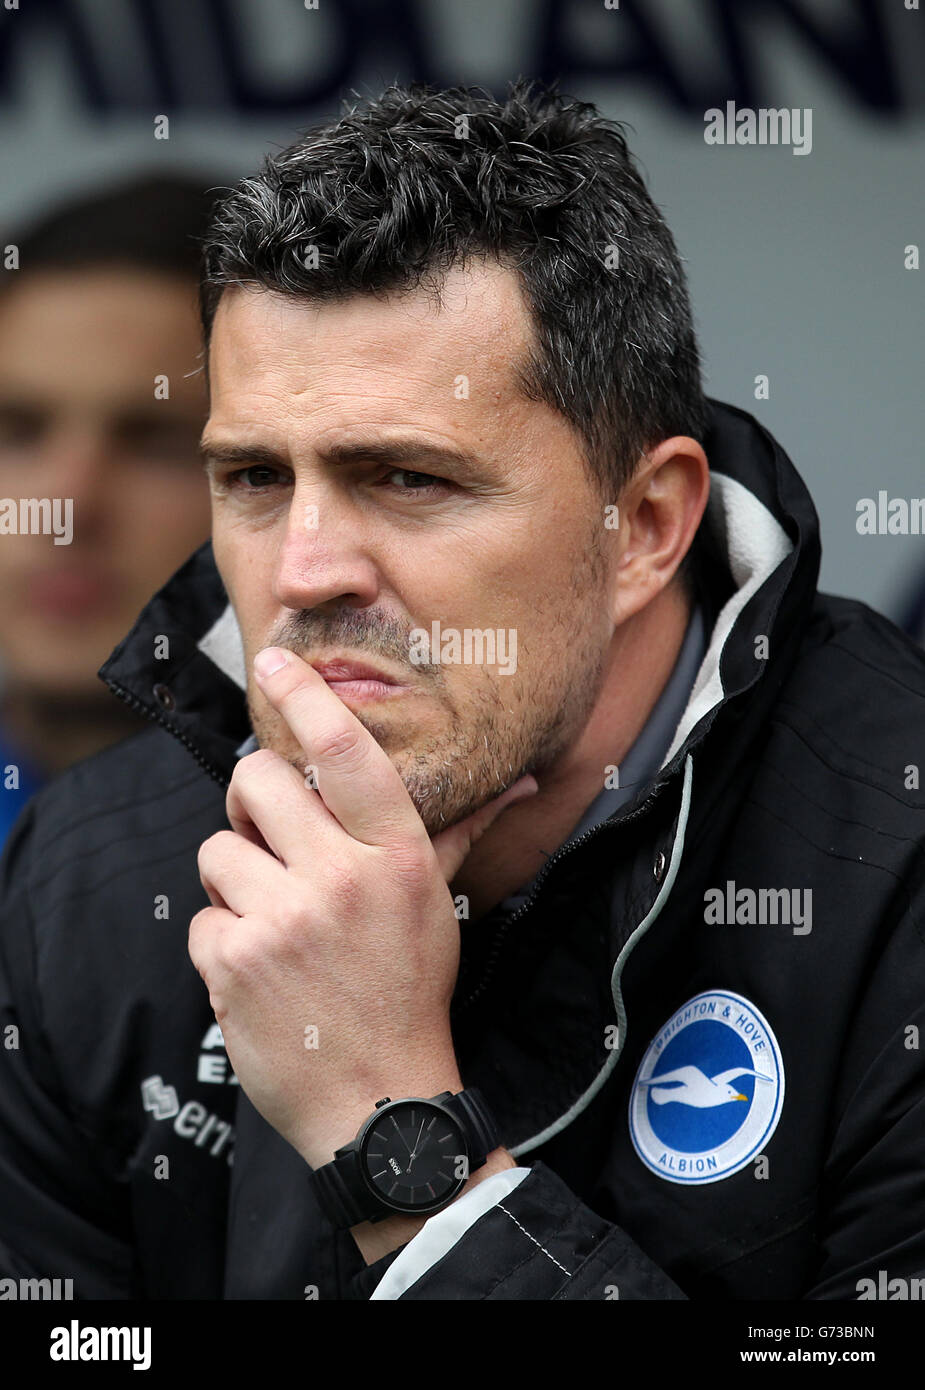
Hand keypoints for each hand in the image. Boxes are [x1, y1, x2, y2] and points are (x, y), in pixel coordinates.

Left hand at [189, 646, 536, 1169]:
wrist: (381, 1103)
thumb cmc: (411, 992)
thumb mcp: (440, 906)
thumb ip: (459, 832)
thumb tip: (521, 777)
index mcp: (398, 858)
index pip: (346, 753)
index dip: (307, 698)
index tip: (275, 664)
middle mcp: (343, 879)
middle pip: (256, 782)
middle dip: (250, 801)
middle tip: (269, 836)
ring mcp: (285, 921)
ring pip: (218, 849)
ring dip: (236, 882)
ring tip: (273, 921)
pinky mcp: (235, 963)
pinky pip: (203, 917)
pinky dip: (223, 941)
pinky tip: (260, 971)